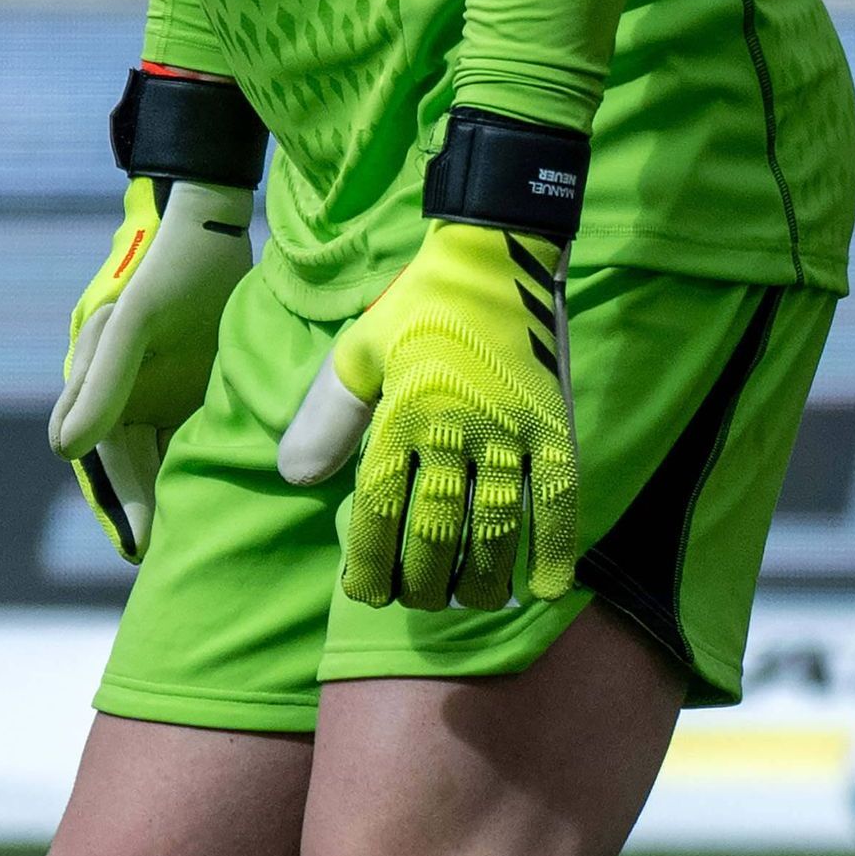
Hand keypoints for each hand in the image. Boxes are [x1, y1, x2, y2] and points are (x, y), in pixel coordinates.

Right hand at [44, 176, 249, 560]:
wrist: (210, 221)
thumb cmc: (166, 267)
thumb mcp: (132, 322)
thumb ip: (103, 382)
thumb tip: (63, 450)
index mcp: (94, 383)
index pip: (102, 459)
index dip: (121, 503)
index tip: (141, 546)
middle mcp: (122, 394)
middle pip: (133, 468)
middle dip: (150, 511)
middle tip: (176, 559)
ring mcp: (161, 390)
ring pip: (165, 458)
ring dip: (178, 493)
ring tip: (203, 540)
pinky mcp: (197, 383)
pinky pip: (196, 435)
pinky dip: (206, 463)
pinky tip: (231, 493)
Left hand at [272, 223, 579, 613]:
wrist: (497, 252)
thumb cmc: (419, 307)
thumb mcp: (357, 351)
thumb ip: (325, 416)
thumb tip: (294, 477)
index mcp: (401, 410)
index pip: (376, 510)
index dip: (370, 564)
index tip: (366, 594)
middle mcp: (454, 426)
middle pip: (435, 532)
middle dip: (423, 583)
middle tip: (418, 600)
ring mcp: (509, 428)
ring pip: (494, 529)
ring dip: (480, 581)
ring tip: (468, 603)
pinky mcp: (555, 425)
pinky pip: (560, 499)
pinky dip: (555, 549)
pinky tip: (543, 590)